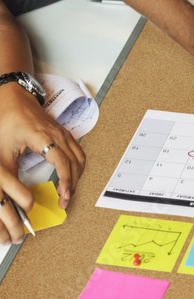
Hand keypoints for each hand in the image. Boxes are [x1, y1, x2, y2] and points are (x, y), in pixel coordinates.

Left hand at [0, 81, 85, 211]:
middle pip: (75, 164)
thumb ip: (9, 172)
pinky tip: (69, 176)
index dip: (66, 181)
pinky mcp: (65, 134)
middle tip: (64, 200)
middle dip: (72, 184)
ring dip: (77, 177)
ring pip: (80, 159)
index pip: (63, 163)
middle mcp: (58, 135)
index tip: (63, 195)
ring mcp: (64, 134)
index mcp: (43, 137)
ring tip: (67, 191)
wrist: (13, 98)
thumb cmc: (7, 118)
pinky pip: (78, 153)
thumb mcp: (2, 150)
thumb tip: (16, 192)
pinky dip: (77, 167)